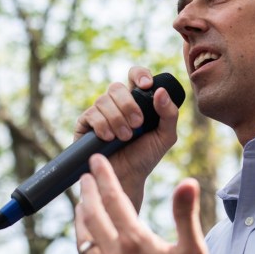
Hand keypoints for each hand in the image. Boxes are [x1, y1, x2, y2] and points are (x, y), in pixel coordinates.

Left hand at [72, 154, 219, 253]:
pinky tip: (84, 246)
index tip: (96, 160)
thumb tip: (187, 182)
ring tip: (80, 205)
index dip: (104, 176)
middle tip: (84, 177)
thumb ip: (185, 214)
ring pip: (84, 240)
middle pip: (93, 216)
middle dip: (88, 192)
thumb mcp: (194, 250)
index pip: (114, 199)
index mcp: (135, 242)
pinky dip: (82, 249)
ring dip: (81, 218)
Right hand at [74, 66, 179, 210]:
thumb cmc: (146, 157)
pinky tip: (109, 138)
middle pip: (116, 87)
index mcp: (136, 100)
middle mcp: (116, 103)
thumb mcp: (165, 136)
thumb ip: (169, 114)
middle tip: (138, 124)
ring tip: (125, 137)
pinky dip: (102, 125)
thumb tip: (160, 92)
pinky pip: (91, 114)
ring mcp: (99, 112)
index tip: (147, 86)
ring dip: (117, 119)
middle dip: (128, 104)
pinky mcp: (85, 124)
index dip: (140, 74)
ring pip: (103, 100)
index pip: (135, 75)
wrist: (126, 178)